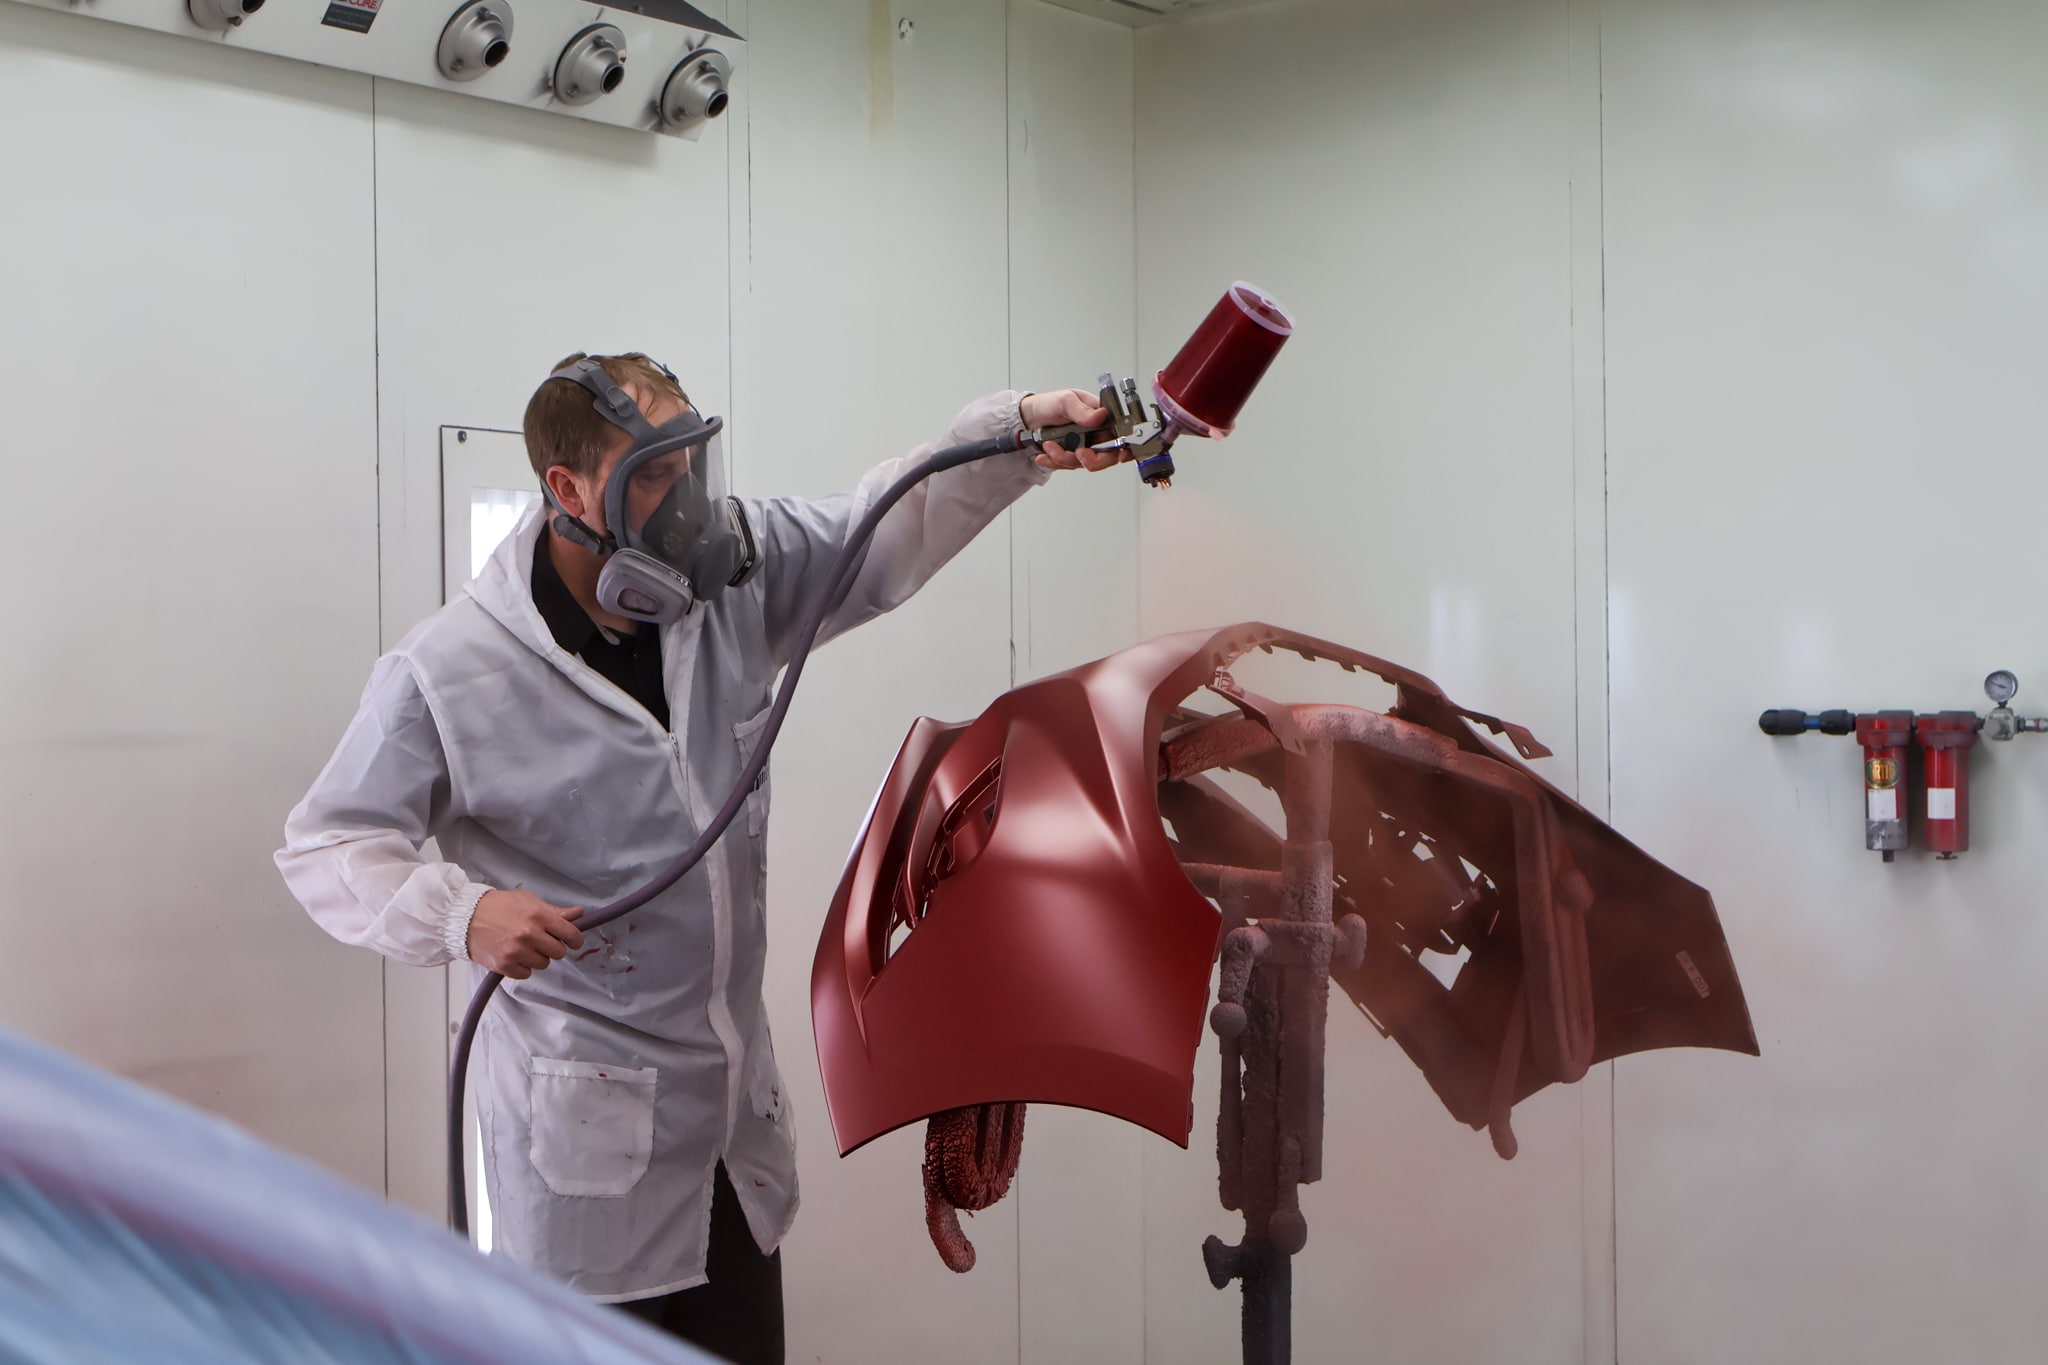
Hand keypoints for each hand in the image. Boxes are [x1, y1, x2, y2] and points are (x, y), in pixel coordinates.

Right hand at [467, 889, 584, 979]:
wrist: (465, 917)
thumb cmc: (498, 906)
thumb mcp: (528, 901)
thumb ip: (554, 911)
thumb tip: (578, 913)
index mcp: (538, 915)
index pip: (570, 934)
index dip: (575, 939)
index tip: (572, 941)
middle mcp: (529, 934)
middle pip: (559, 952)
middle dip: (553, 947)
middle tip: (541, 941)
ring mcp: (516, 951)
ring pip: (543, 964)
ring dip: (537, 957)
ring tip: (524, 946)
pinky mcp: (504, 965)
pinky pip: (526, 973)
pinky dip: (523, 967)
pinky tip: (514, 955)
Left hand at [1021, 389, 1121, 471]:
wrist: (1030, 417)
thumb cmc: (1051, 403)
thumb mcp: (1066, 400)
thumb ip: (1081, 410)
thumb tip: (1100, 415)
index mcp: (1102, 418)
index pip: (1121, 435)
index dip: (1125, 447)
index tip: (1121, 454)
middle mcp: (1097, 434)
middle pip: (1107, 456)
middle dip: (1092, 460)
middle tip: (1078, 453)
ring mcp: (1085, 447)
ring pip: (1084, 463)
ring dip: (1064, 458)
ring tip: (1048, 445)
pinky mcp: (1072, 456)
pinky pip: (1068, 466)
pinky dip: (1054, 462)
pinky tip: (1044, 455)